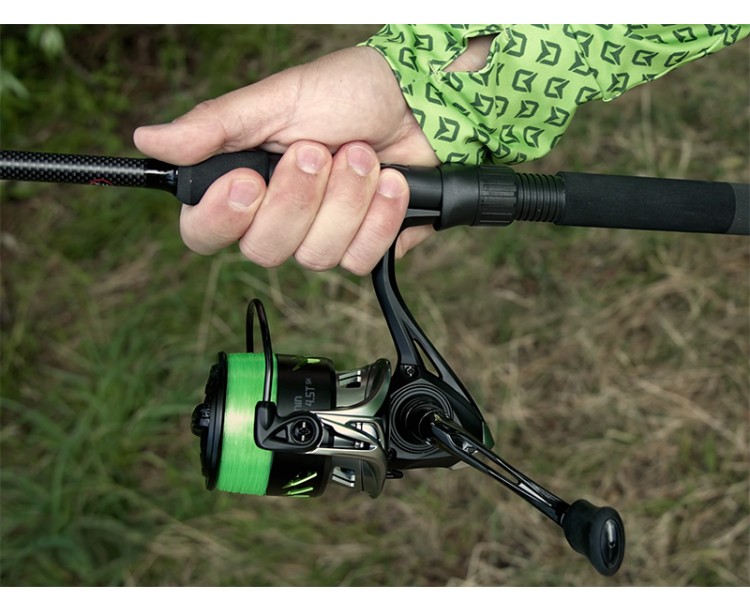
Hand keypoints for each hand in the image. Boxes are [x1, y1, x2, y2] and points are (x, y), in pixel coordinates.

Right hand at [134, 45, 438, 273]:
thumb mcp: (276, 99)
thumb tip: (148, 140)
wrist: (415, 102)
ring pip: (317, 256)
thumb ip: (215, 127)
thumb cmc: (344, 93)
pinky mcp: (364, 246)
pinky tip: (394, 182)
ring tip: (363, 155)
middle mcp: (279, 219)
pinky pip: (361, 257)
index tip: (249, 182)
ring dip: (347, 198)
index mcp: (245, 185)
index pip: (204, 233)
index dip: (222, 219)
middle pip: (265, 251)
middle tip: (320, 150)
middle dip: (299, 198)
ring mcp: (322, 237)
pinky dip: (381, 216)